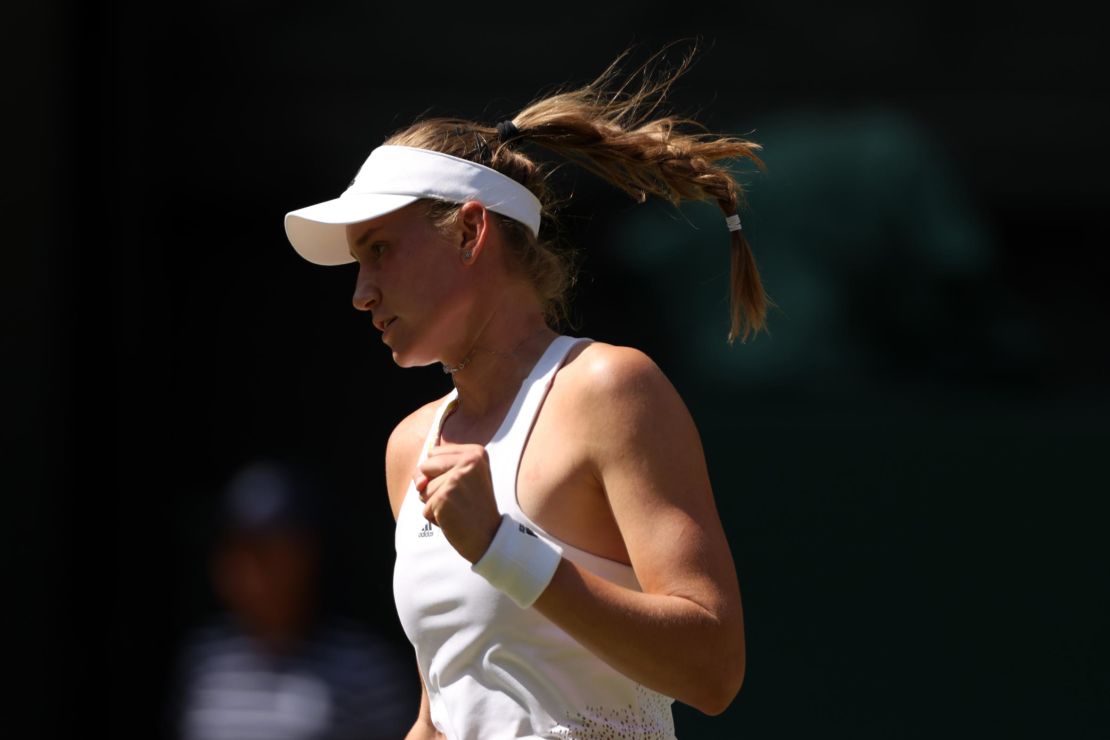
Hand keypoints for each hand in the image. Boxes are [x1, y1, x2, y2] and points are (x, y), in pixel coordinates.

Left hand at [414, 443, 502, 563]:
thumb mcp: (460, 479)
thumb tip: (419, 483)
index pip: (433, 453)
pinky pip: (425, 508)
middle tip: (459, 498)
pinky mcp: (445, 497)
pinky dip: (436, 518)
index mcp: (475, 452)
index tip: (462, 485)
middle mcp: (468, 460)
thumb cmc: (473, 508)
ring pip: (423, 490)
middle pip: (425, 467)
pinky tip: (454, 519)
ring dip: (435, 504)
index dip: (438, 473)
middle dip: (433, 487)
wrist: (490, 536)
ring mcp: (456, 478)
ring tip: (458, 508)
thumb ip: (432, 471)